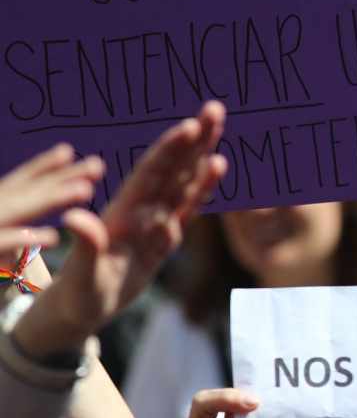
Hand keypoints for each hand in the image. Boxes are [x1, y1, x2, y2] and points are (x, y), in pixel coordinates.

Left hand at [13, 103, 225, 357]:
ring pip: (182, 179)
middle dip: (192, 139)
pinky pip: (188, 207)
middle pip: (171, 168)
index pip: (150, 176)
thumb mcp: (82, 276)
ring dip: (200, 151)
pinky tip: (218, 164)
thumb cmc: (79, 298)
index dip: (170, 152)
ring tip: (217, 121)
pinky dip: (203, 186)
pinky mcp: (165, 236)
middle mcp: (140, 211)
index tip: (189, 127)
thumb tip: (77, 217)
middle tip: (214, 108)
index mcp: (122, 216)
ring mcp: (154, 221)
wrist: (81, 309)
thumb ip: (85, 247)